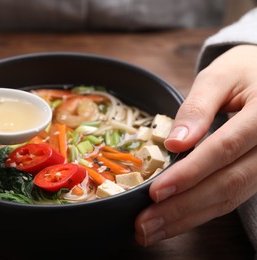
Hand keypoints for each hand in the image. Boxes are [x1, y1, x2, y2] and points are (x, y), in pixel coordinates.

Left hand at [135, 44, 256, 245]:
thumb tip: (174, 143)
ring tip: (152, 230)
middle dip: (183, 208)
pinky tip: (175, 220)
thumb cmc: (245, 71)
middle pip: (228, 184)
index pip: (224, 149)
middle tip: (145, 226)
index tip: (156, 192)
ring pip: (231, 198)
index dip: (190, 173)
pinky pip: (232, 197)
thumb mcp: (220, 77)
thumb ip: (198, 107)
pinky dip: (201, 211)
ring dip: (189, 218)